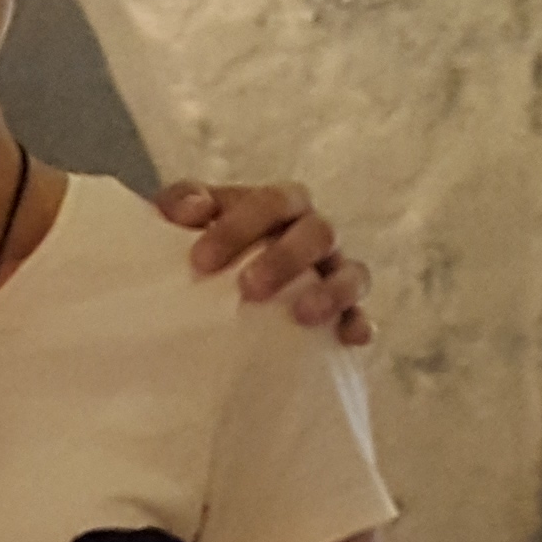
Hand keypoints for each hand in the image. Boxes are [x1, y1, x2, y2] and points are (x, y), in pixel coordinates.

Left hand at [157, 180, 374, 346]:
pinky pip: (360, 315)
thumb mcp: (184, 216)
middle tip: (249, 288)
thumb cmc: (205, 241)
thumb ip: (182, 202)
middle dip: (286, 259)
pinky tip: (348, 338)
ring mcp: (334, 271)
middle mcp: (315, 233)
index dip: (240, 228)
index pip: (272, 203)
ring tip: (302, 315)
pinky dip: (357, 324)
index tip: (200, 262)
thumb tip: (193, 211)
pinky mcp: (343, 310)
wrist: (215, 276)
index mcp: (280, 205)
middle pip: (319, 233)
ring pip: (352, 273)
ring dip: (331, 292)